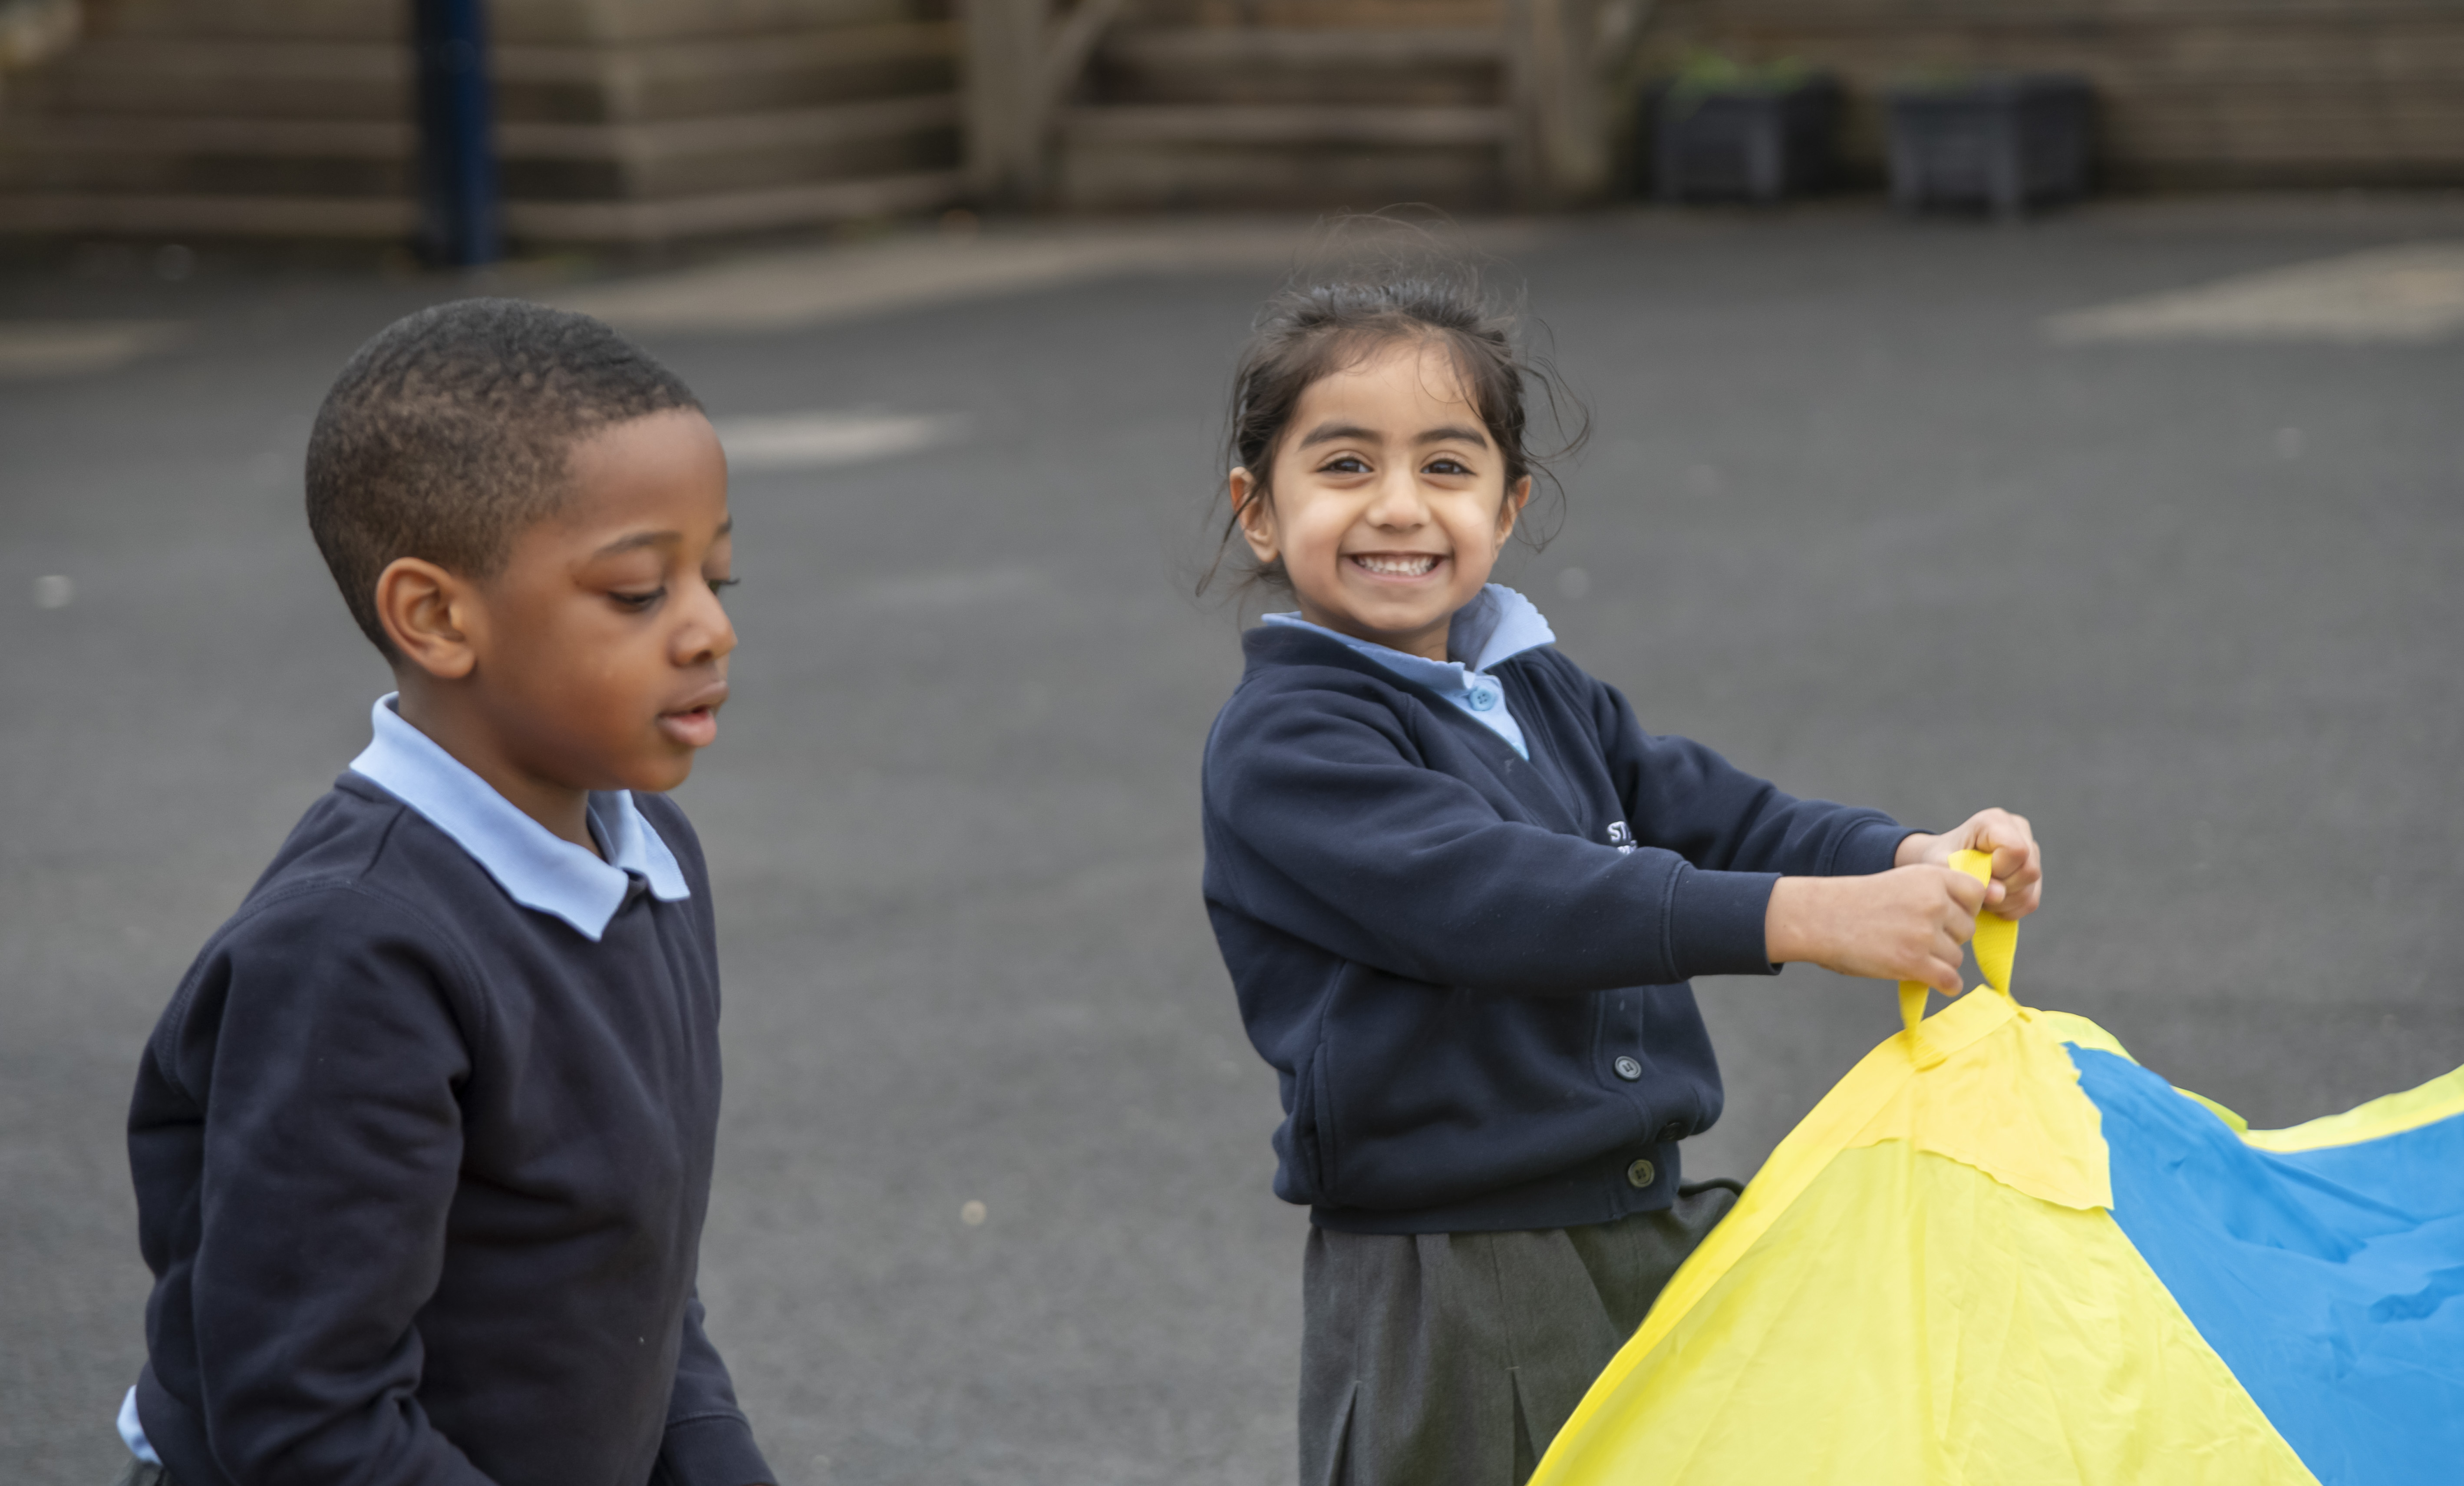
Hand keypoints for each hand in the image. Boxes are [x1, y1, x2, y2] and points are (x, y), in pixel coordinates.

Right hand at [1765, 867, 1988, 994]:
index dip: (1963, 908)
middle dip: (1948, 937)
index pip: (1976, 894)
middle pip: (1967, 929)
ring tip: (1909, 955)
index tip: (1943, 915)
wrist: (1821, 918)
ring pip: (1956, 957)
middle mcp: (1933, 902)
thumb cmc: (1859, 902)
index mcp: (1932, 877)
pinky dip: (1943, 984)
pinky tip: (1928, 979)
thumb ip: (1936, 892)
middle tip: (1916, 938)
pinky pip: (1950, 980)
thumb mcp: (1902, 881)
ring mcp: (1925, 933)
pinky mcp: (1914, 962)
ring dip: (1939, 961)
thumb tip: (1970, 919)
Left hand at [1894, 808, 2042, 919]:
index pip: (2016, 850)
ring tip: (1980, 895)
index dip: (1999, 870)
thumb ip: (1966, 877)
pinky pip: (2031, 900)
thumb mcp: (1940, 865)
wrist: (1943, 862)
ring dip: (2004, 901)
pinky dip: (2009, 908)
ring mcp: (2030, 850)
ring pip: (2031, 888)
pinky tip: (1990, 903)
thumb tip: (1999, 895)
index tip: (1976, 873)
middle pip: (2029, 870)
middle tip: (1977, 889)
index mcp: (1995, 821)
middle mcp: (2018, 830)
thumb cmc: (1940, 859)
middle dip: (2002, 889)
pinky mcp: (2032, 871)